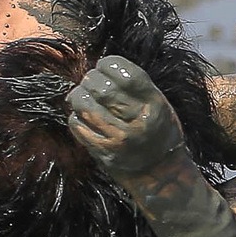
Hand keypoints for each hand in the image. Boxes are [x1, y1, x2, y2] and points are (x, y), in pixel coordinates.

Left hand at [68, 56, 186, 179]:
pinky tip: (83, 115)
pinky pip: (77, 125)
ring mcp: (119, 139)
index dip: (109, 64)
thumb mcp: (158, 104)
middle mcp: (138, 122)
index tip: (104, 64)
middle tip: (91, 81)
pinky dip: (76, 115)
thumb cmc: (157, 131)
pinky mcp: (103, 152)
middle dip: (91, 79)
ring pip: (84, 105)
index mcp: (155, 105)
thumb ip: (134, 86)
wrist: (160, 172)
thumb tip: (100, 68)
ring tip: (83, 96)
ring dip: (78, 95)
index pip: (127, 76)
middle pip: (102, 89)